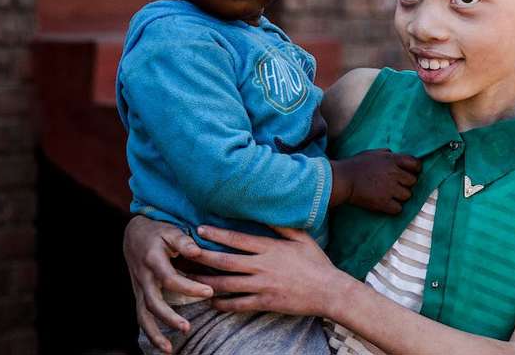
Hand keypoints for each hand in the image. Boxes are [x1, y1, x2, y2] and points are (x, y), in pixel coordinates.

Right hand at [123, 216, 214, 352]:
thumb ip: (183, 241)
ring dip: (154, 333)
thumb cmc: (157, 233)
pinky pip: (142, 317)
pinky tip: (164, 345)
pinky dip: (151, 333)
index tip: (209, 291)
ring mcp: (139, 288)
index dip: (189, 287)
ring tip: (169, 349)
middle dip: (168, 317)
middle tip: (187, 328)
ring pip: (143, 315)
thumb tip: (198, 252)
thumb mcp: (170, 230)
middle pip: (153, 302)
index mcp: (152, 260)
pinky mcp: (139, 295)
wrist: (133, 235)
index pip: (169, 278)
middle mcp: (143, 278)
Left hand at [189, 225, 354, 317]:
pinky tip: (211, 302)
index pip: (237, 239)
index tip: (199, 229)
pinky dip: (222, 303)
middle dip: (202, 257)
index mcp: (270, 248)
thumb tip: (264, 210)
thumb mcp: (301, 238)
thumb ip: (280, 225)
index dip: (216, 234)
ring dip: (205, 282)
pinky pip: (238, 304)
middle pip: (225, 262)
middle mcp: (262, 266)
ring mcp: (262, 286)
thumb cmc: (316, 262)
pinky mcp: (265, 302)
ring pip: (227, 284)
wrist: (330, 291)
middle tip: (184, 254)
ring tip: (188, 279)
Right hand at [331, 149, 420, 213]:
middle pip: (413, 181)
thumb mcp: (372, 153)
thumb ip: (387, 153)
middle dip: (406, 183)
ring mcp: (389, 189)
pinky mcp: (383, 203)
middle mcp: (394, 174)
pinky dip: (394, 208)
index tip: (410, 172)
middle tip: (396, 184)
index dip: (415, 169)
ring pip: (407, 196)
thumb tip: (396, 155)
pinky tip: (387, 203)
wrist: (342, 180)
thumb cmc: (356, 165)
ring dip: (400, 196)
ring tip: (390, 194)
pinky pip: (399, 209)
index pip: (416, 164)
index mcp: (392, 160)